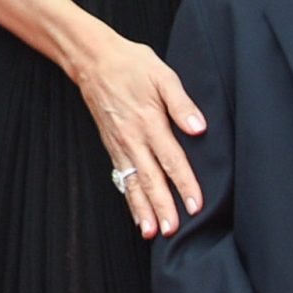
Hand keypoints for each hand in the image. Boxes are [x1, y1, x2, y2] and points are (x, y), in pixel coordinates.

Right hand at [69, 33, 204, 237]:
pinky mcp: (111, 147)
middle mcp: (132, 139)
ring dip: (143, 209)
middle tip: (173, 230)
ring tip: (152, 232)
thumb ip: (181, 103)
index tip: (196, 205)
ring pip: (133, 183)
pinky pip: (121, 177)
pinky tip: (137, 214)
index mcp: (149, 121)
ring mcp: (119, 145)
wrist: (94, 60)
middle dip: (162, 206)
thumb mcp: (162, 75)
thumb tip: (199, 128)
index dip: (185, 183)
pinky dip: (129, 198)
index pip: (172, 159)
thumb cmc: (132, 65)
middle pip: (151, 179)